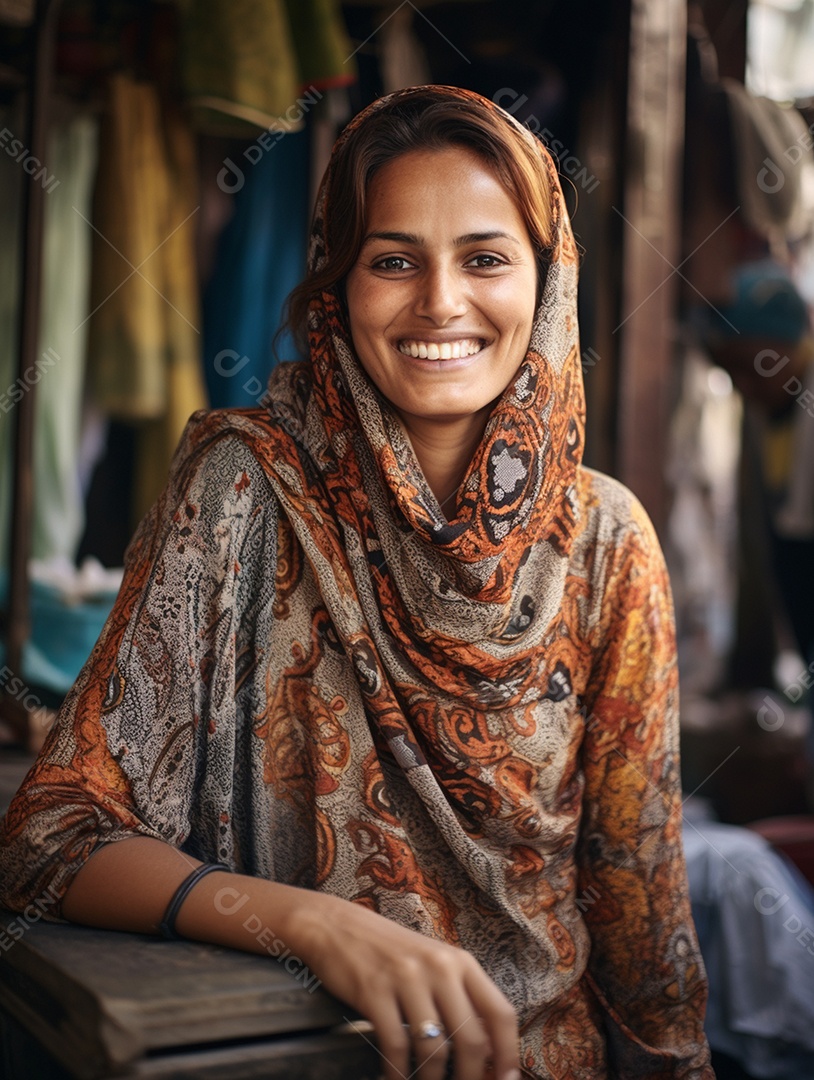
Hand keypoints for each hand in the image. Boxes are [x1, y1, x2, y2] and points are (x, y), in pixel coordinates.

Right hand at [294, 891, 520, 1079]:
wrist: (338, 925)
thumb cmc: (390, 951)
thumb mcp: (433, 963)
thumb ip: (458, 998)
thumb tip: (484, 1051)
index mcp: (461, 962)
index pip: (500, 1012)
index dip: (509, 1053)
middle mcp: (439, 967)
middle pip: (471, 1039)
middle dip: (471, 1077)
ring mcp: (407, 977)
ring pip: (434, 1048)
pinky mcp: (375, 990)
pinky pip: (396, 1045)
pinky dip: (398, 1073)